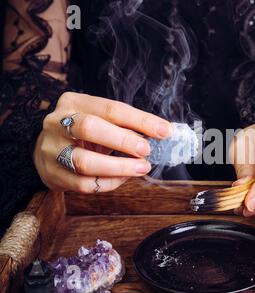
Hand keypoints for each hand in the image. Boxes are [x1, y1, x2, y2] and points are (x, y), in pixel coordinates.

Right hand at [34, 92, 171, 192]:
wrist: (48, 149)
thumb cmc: (84, 132)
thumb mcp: (101, 120)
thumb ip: (126, 124)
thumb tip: (161, 132)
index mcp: (73, 103)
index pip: (110, 108)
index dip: (140, 120)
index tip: (164, 131)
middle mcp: (57, 123)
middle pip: (90, 128)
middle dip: (123, 140)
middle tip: (146, 150)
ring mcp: (52, 150)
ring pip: (85, 161)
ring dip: (119, 167)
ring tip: (142, 167)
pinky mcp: (52, 174)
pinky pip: (84, 184)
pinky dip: (109, 182)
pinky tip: (124, 178)